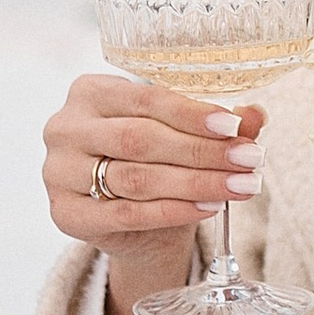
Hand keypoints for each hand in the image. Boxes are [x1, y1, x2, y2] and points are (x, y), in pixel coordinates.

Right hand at [42, 71, 261, 314]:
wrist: (130, 223)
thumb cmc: (155, 162)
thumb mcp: (183, 136)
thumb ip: (216, 124)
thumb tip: (255, 115)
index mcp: (90, 91)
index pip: (145, 98)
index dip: (193, 114)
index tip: (234, 127)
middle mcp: (64, 128)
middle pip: (140, 139)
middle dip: (201, 151)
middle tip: (248, 160)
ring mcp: (58, 172)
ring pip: (136, 178)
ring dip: (195, 183)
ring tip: (239, 186)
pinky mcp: (66, 214)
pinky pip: (127, 214)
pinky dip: (173, 211)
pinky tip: (210, 207)